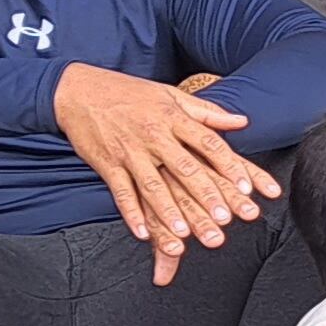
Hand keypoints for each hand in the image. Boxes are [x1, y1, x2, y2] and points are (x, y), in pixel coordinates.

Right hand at [54, 64, 275, 284]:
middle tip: (225, 219)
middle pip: (185, 168)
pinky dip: (131, 213)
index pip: (209, 143)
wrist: (78, 90)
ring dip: (169, 211)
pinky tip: (143, 233)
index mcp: (174, 118)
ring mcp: (129, 151)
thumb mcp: (171, 95)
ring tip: (184, 235)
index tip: (248, 188)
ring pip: (153, 184)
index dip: (230, 166)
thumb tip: (242, 120)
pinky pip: (121, 192)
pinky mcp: (107, 164)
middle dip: (206, 195)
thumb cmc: (130, 94)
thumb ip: (207, 112)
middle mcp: (154, 135)